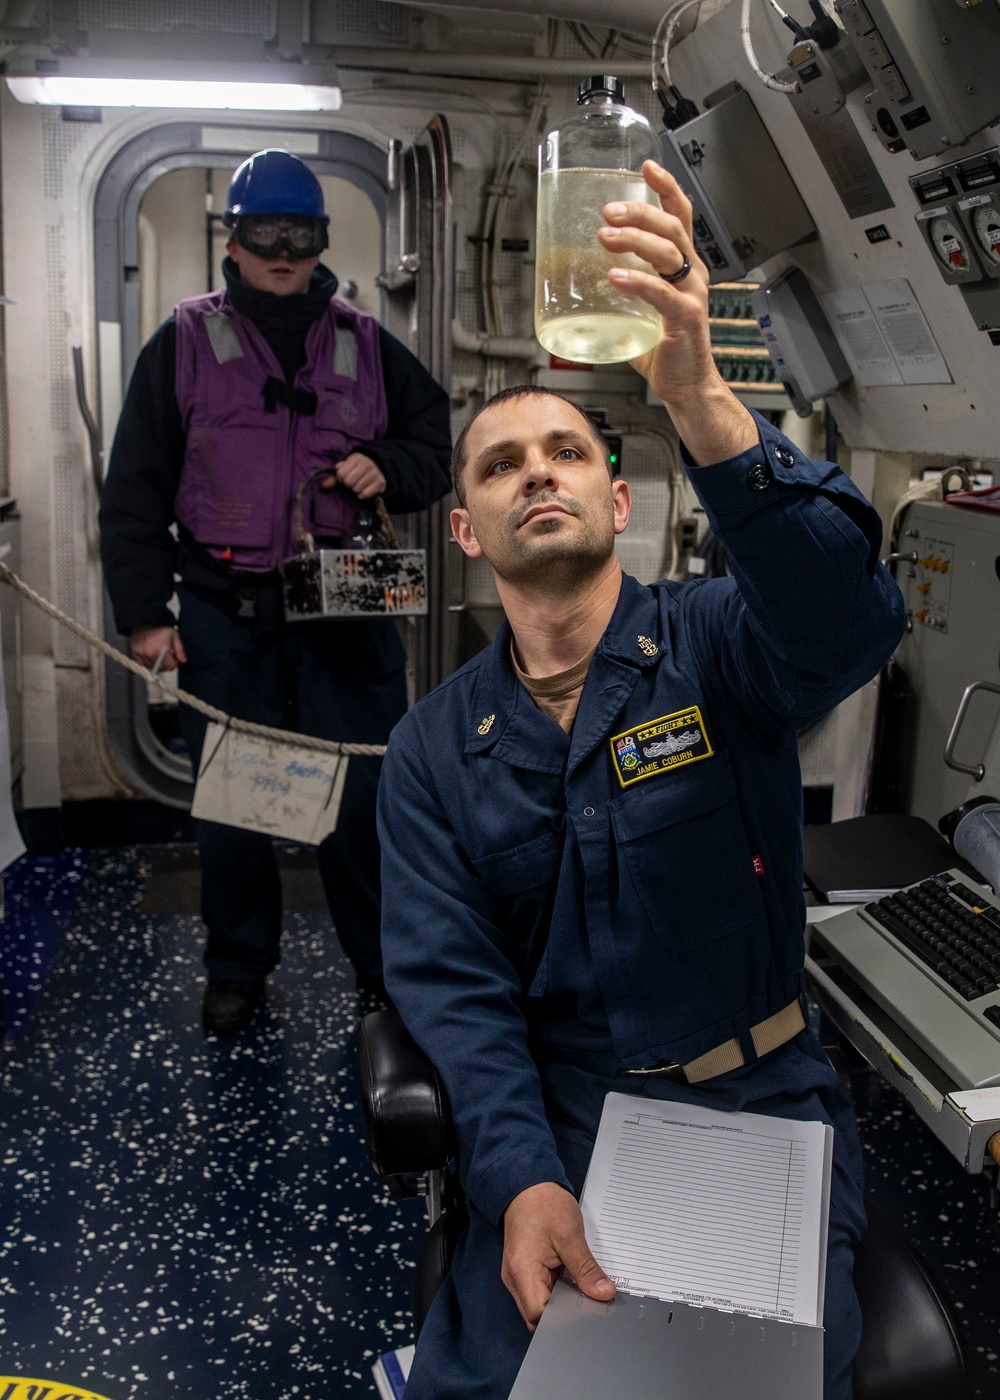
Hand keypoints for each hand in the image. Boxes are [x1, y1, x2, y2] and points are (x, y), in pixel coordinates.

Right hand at [131, 625, 185, 671]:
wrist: (146, 618)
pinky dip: (147, 662)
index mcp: (161, 650)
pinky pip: (142, 664)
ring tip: (158, 653)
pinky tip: (150, 654)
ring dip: (156, 663)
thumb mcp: (175, 636)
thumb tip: (183, 661)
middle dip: (166, 663)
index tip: (174, 657)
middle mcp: (150, 654)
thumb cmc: (160, 626)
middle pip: (161, 668)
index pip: (170, 666)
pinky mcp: (135, 653)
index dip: (174, 662)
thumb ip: (180, 650)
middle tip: (166, 655)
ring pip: (152, 667)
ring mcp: (141, 654)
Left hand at [322, 451, 386, 500]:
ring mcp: (375, 474)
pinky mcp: (380, 483)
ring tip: (359, 484)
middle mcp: (367, 464)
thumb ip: (334, 476)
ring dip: (355, 489)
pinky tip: (364, 489)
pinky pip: (365, 494)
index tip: (344, 476)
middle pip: (348, 483)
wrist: (379, 466)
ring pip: (356, 489)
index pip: (340, 473)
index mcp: (356, 458)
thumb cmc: (358, 467)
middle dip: (348, 484)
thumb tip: (324, 485)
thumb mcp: (346, 467)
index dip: (340, 477)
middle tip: (352, 481)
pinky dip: (362, 495)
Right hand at [502, 1181, 614, 1331]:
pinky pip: (540, 1292)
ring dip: (560, 1303)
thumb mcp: (571, 1235)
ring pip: (539, 1306)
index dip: (562, 1321)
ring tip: (583, 1293)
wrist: (527, 1185)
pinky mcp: (524, 1272)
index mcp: (522, 1272)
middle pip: (537, 1316)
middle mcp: (514, 1280)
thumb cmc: (545, 1205)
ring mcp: (517, 1277)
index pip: (539, 1316)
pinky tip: (573, 1284)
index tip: (587, 1313)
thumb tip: (604, 1294)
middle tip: (590, 1305)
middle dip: (563, 1315)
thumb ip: (586, 1269)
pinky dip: (556, 1293)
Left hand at [597, 160, 757, 466]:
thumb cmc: (665, 351)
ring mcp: (691, 295)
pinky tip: (616, 275)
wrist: (686, 387)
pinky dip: (637, 281)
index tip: (646, 167)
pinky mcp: (685, 318)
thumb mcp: (640, 312)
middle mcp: (692, 275)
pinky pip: (661, 292)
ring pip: (668, 252)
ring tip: (605, 236)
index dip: (666, 188)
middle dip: (639, 212)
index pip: (680, 217)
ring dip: (635, 239)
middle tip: (608, 210)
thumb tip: (578, 282)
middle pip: (671, 227)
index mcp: (684, 268)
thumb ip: (619, 293)